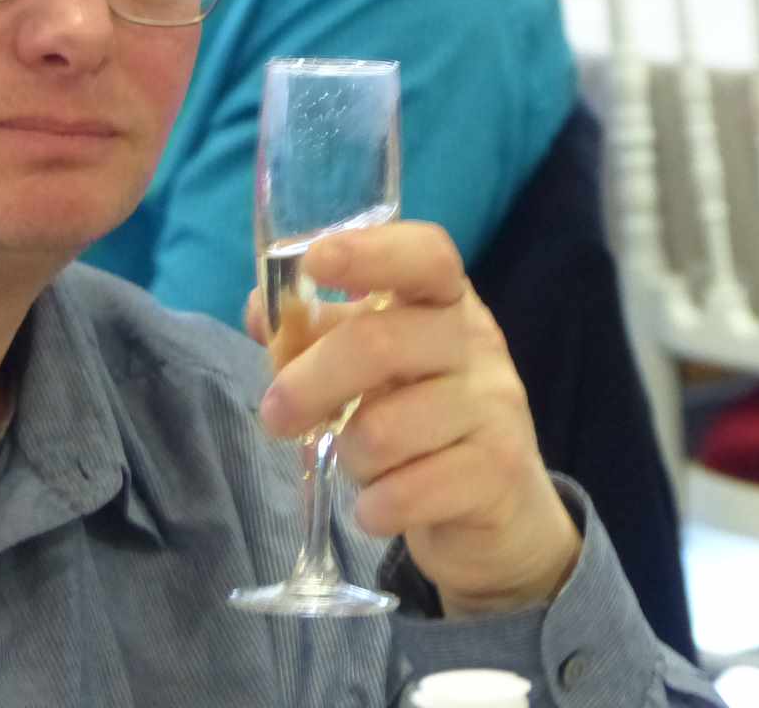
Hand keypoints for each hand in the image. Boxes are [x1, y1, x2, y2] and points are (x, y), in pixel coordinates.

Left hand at [245, 221, 580, 616]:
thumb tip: (259, 310)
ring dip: (349, 456)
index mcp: (441, 299)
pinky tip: (377, 505)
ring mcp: (495, 405)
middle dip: (307, 385)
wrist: (495, 504)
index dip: (370, 251)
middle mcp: (476, 342)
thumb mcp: (366, 363)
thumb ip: (311, 332)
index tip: (316, 261)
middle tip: (276, 417)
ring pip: (383, 431)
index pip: (425, 255)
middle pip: (377, 345)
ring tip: (359, 462)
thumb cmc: (414, 412)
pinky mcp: (499, 471)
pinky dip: (373, 506)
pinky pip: (407, 492)